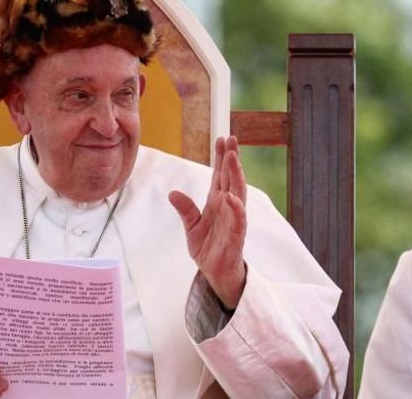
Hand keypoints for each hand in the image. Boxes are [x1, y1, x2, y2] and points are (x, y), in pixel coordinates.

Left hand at [169, 136, 247, 309]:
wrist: (216, 273)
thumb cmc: (209, 247)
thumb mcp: (192, 226)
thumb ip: (185, 209)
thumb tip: (172, 193)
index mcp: (217, 202)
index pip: (220, 175)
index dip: (222, 157)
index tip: (223, 139)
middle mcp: (227, 206)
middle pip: (230, 178)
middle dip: (231, 159)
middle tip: (231, 139)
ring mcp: (234, 219)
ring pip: (237, 193)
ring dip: (236, 175)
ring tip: (233, 158)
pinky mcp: (236, 235)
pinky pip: (238, 220)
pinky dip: (236, 208)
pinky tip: (233, 197)